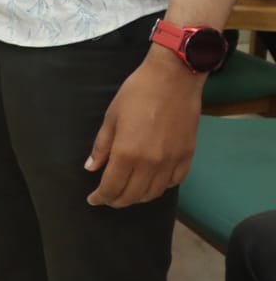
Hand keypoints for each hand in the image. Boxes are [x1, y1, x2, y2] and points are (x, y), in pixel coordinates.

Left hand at [85, 48, 201, 207]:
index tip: (93, 199)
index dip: (101, 197)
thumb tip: (91, 167)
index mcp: (127, 153)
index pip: (112, 187)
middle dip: (117, 200)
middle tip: (107, 198)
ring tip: (127, 191)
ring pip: (154, 193)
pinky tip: (152, 181)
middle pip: (133, 195)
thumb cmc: (137, 93)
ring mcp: (172, 162)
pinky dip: (161, 187)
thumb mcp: (111, 117)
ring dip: (138, 196)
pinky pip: (174, 182)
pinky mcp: (188, 157)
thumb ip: (102, 146)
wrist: (173, 79)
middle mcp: (151, 164)